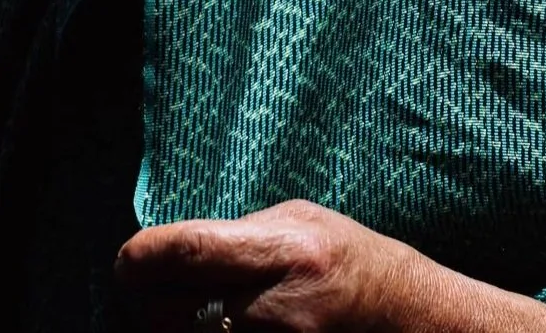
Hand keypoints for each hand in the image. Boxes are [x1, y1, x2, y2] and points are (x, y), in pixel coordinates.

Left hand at [117, 200, 545, 332]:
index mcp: (284, 254)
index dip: (138, 259)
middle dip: (146, 307)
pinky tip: (226, 328)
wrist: (417, 323)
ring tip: (199, 317)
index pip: (182, 250)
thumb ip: (235, 237)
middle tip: (154, 299)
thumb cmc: (356, 264)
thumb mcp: (301, 223)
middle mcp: (277, 309)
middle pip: (165, 314)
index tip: (128, 264)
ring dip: (178, 330)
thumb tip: (169, 250)